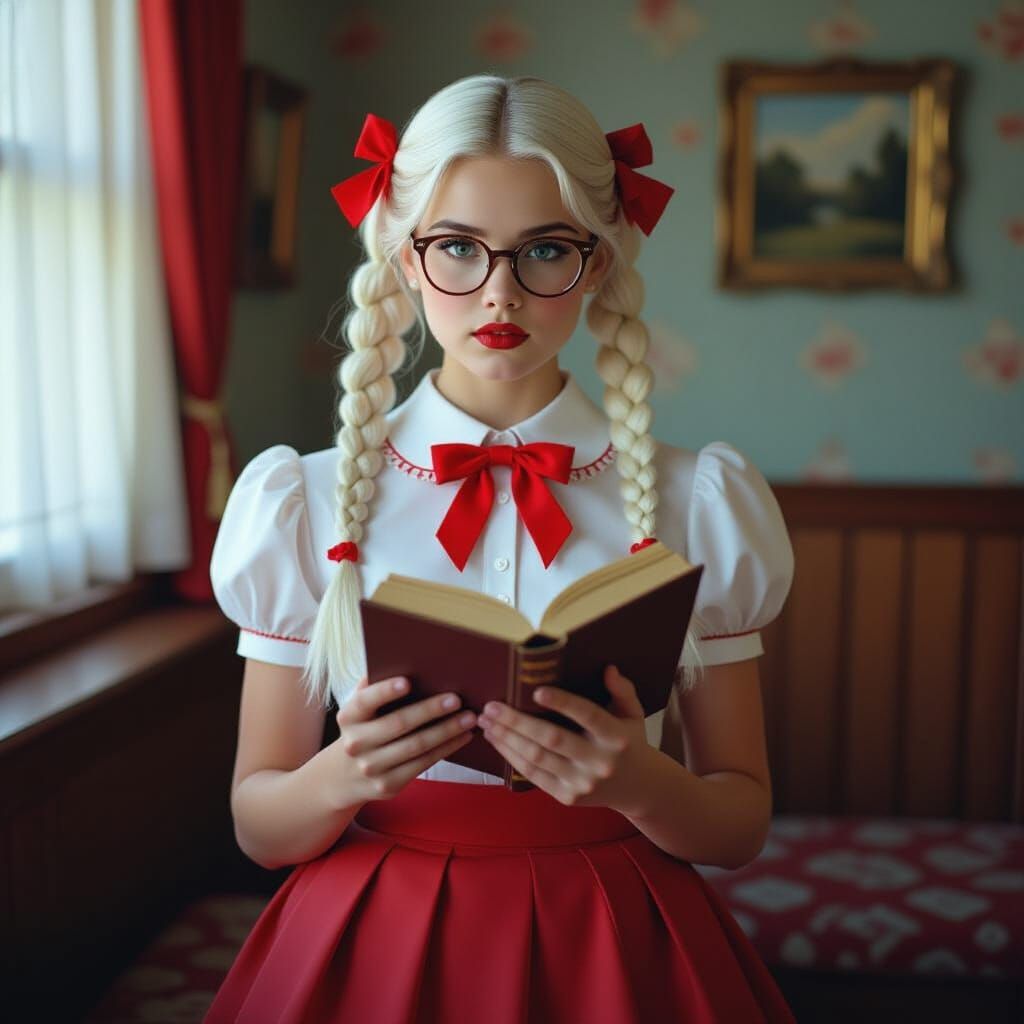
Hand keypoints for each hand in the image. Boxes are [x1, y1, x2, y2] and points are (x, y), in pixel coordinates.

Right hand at [331, 675, 476, 802]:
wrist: (343, 777)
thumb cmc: (363, 730)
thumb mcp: (359, 711)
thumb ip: (374, 688)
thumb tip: (404, 661)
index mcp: (349, 717)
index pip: (365, 701)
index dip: (384, 691)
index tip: (407, 682)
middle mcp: (356, 743)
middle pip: (398, 724)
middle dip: (430, 710)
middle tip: (456, 698)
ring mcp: (372, 767)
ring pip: (416, 746)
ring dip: (447, 731)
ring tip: (469, 717)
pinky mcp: (389, 785)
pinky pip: (423, 764)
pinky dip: (446, 748)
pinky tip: (463, 736)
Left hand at [477, 664, 653, 813]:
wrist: (638, 789)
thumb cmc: (629, 742)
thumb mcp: (633, 714)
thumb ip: (622, 690)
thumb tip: (608, 669)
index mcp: (617, 738)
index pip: (588, 716)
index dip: (563, 703)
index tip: (537, 690)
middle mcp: (600, 762)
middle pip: (552, 739)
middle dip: (517, 721)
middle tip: (492, 706)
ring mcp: (583, 783)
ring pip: (537, 758)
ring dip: (507, 738)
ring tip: (488, 722)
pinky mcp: (568, 797)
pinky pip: (533, 775)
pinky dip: (512, 756)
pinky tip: (498, 740)